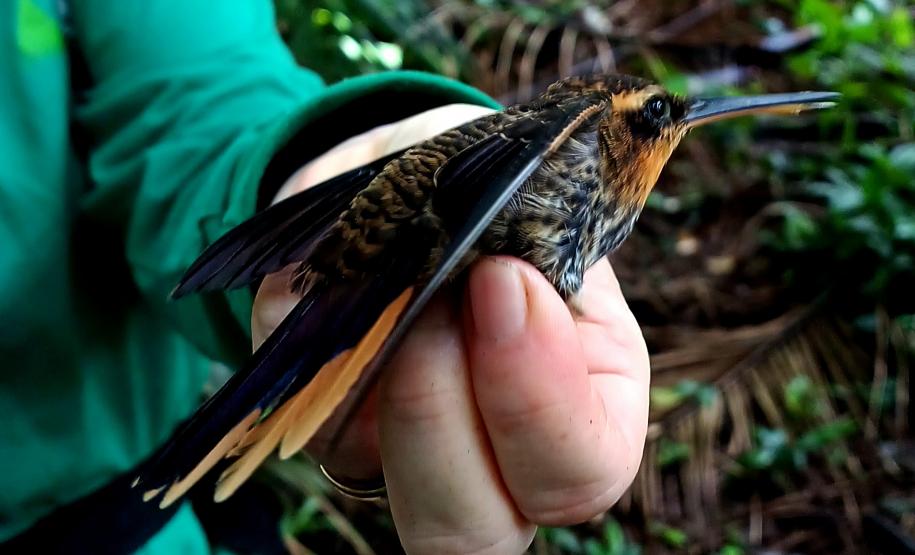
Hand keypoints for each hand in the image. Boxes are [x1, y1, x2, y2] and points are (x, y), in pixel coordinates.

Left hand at [252, 105, 650, 554]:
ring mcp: (405, 455)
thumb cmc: (503, 191)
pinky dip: (312, 350)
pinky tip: (331, 284)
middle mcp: (495, 458)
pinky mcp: (329, 429)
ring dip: (370, 385)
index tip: (503, 280)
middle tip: (434, 302)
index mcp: (583, 410)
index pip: (579, 471)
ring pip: (374, 490)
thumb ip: (535, 238)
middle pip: (472, 529)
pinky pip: (302, 419)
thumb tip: (500, 282)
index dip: (536, 399)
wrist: (424, 176)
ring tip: (383, 284)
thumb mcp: (542, 201)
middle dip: (439, 414)